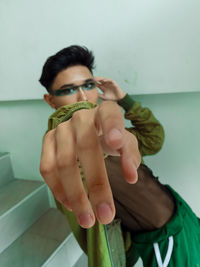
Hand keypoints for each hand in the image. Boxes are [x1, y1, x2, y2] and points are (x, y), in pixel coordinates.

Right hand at [40, 101, 140, 228]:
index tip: (116, 143)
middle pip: (86, 147)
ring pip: (64, 162)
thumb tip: (131, 177)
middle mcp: (80, 118)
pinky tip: (70, 205)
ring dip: (75, 194)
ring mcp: (61, 129)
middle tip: (106, 215)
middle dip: (96, 184)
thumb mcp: (125, 142)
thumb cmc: (109, 136)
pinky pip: (47, 168)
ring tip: (88, 219)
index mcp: (104, 113)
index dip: (112, 127)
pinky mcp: (47, 141)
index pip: (109, 114)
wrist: (85, 127)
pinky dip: (58, 189)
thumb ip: (130, 155)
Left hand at [94, 77, 125, 100]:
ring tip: (96, 79)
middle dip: (96, 79)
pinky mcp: (113, 83)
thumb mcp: (103, 97)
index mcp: (103, 87)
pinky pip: (110, 80)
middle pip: (99, 80)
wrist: (119, 99)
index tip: (89, 83)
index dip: (93, 83)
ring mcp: (109, 83)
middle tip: (91, 79)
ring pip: (104, 79)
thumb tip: (93, 94)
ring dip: (100, 78)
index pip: (97, 84)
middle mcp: (105, 84)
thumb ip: (99, 95)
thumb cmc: (112, 98)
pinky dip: (107, 80)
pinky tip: (104, 80)